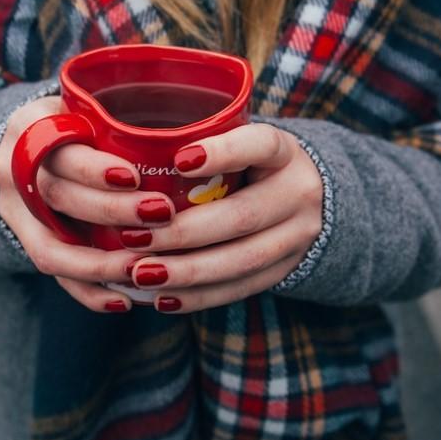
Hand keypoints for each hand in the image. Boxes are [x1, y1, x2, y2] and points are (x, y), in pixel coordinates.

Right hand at [0, 96, 174, 312]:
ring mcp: (12, 210)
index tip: (135, 177)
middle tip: (161, 214)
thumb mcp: (85, 106)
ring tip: (143, 269)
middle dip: (110, 211)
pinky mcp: (22, 241)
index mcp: (30, 126)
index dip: (94, 169)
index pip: (58, 148)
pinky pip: (53, 274)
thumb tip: (196, 133)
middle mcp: (12, 169)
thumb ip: (118, 118)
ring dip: (99, 264)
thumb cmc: (76, 123)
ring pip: (50, 247)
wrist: (25, 146)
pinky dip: (88, 291)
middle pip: (57, 196)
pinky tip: (124, 300)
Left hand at [120, 123, 322, 313]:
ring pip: (242, 260)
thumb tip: (131, 151)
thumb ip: (202, 143)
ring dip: (186, 271)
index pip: (261, 145)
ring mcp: (297, 237)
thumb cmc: (251, 163)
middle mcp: (298, 193)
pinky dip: (199, 296)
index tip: (178, 160)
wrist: (309, 199)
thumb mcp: (240, 141)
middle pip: (242, 216)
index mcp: (284, 152)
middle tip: (133, 238)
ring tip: (141, 274)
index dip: (223, 153)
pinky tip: (162, 298)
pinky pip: (241, 288)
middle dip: (183, 232)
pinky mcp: (285, 270)